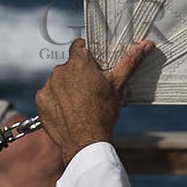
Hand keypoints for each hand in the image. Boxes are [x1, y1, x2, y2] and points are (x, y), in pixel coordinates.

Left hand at [36, 38, 155, 165]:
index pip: (80, 46)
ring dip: (67, 88)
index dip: (88, 55)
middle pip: (70, 66)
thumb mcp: (118, 86)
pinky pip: (49, 96)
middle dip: (79, 75)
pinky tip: (68, 112)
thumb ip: (129, 62)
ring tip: (80, 105)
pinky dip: (57, 101)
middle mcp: (60, 70)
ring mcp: (48, 86)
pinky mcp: (41, 101)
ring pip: (59, 81)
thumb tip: (145, 44)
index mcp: (79, 63)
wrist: (85, 142)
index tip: (95, 66)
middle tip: (92, 91)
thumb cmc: (104, 113)